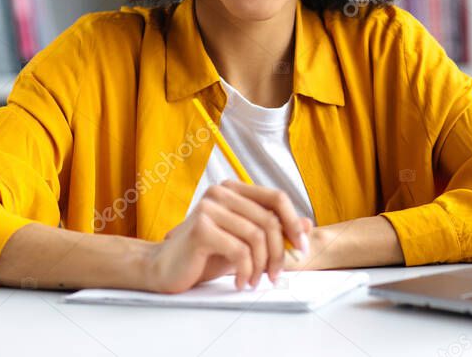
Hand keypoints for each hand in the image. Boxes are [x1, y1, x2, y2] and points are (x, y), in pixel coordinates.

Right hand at [143, 180, 311, 293]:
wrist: (164, 269)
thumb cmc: (204, 255)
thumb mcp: (244, 242)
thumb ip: (272, 231)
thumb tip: (308, 224)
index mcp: (233, 190)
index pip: (276, 197)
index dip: (294, 222)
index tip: (302, 247)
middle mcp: (221, 193)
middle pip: (269, 219)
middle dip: (279, 252)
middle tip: (276, 276)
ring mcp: (210, 207)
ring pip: (257, 236)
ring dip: (262, 266)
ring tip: (256, 281)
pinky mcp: (201, 228)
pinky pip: (239, 250)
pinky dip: (246, 271)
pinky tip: (241, 282)